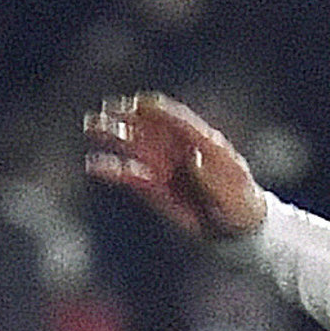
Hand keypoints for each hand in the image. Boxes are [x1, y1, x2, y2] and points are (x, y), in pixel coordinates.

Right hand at [81, 93, 266, 238]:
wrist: (233, 227)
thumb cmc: (239, 201)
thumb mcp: (234, 188)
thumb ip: (213, 173)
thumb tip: (194, 157)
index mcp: (202, 140)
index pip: (177, 119)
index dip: (158, 110)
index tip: (140, 103)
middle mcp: (178, 147)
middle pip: (150, 125)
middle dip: (128, 116)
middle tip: (108, 107)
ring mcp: (163, 164)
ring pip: (133, 145)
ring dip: (112, 134)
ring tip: (90, 124)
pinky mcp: (151, 185)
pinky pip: (127, 174)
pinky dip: (111, 169)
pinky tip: (93, 164)